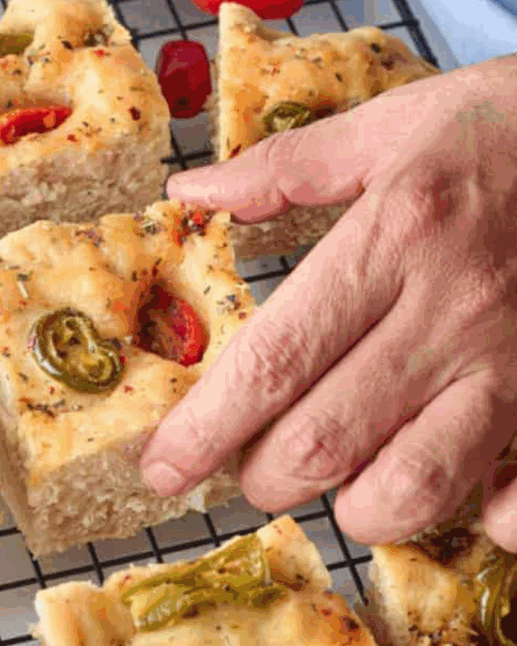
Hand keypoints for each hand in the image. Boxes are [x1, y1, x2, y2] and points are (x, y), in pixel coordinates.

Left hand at [140, 56, 516, 549]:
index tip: (164, 467)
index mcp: (393, 237)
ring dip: (357, 506)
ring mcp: (512, 362)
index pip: (274, 359)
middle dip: (266, 476)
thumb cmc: (506, 127)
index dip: (206, 428)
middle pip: (324, 440)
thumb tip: (191, 195)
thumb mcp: (393, 126)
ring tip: (343, 482)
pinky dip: (483, 519)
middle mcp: (449, 310)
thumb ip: (285, 168)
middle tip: (255, 466)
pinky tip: (461, 498)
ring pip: (415, 486)